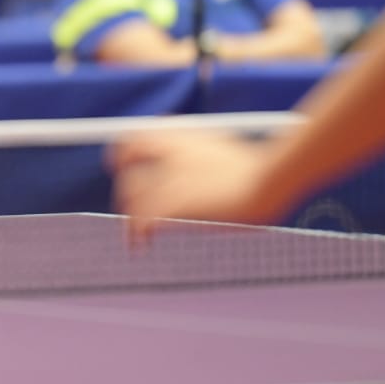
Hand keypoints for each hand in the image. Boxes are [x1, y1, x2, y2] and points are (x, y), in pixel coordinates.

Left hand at [107, 129, 290, 242]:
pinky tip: (141, 245)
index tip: (117, 165)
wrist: (268, 179)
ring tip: (136, 238)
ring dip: (130, 221)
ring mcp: (167, 180)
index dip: (121, 154)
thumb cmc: (256, 167)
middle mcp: (166, 157)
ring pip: (131, 200)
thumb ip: (198, 145)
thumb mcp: (221, 144)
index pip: (133, 140)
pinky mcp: (171, 204)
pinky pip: (141, 221)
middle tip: (130, 210)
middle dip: (126, 195)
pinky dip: (136, 234)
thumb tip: (194, 145)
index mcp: (178, 138)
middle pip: (129, 176)